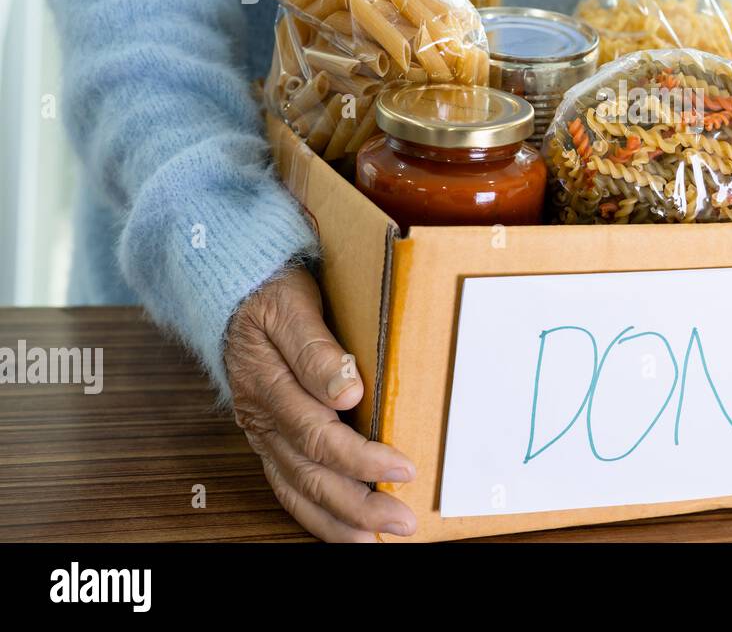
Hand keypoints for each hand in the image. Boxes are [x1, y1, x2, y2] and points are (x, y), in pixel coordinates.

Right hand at [224, 266, 417, 540]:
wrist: (232, 291)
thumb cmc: (270, 293)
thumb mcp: (292, 304)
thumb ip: (316, 349)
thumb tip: (347, 391)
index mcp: (267, 384)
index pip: (317, 433)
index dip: (361, 456)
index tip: (404, 466)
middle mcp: (261, 417)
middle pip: (310, 473)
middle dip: (359, 503)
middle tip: (404, 519)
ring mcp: (262, 433)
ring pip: (297, 489)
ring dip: (339, 520)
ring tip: (380, 538)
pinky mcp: (269, 440)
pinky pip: (288, 487)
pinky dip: (316, 515)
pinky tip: (347, 531)